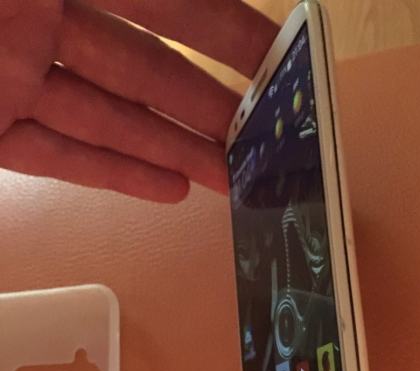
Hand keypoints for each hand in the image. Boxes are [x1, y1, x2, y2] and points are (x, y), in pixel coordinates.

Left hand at [0, 1, 276, 201]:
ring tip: (231, 177)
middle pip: (142, 70)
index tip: (277, 59)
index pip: (165, 4)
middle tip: (262, 138)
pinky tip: (171, 190)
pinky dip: (112, 173)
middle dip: (209, 105)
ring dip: (173, 150)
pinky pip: (54, 155)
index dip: (223, 31)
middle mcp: (37, 20)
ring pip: (106, 119)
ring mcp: (10, 81)